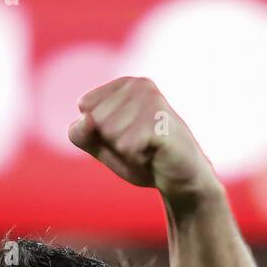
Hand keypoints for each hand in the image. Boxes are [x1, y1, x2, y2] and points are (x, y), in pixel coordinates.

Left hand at [68, 76, 217, 200]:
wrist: (183, 181)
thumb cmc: (145, 161)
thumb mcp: (105, 147)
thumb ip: (83, 134)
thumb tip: (84, 120)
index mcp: (125, 84)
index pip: (86, 107)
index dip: (101, 134)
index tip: (126, 139)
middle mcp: (139, 85)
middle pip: (95, 120)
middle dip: (113, 144)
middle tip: (140, 148)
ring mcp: (151, 100)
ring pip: (110, 132)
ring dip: (127, 153)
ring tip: (148, 152)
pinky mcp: (159, 120)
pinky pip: (126, 146)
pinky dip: (137, 160)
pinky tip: (155, 156)